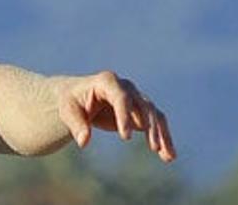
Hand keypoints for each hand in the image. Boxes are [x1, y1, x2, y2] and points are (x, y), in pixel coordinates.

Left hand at [56, 71, 176, 161]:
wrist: (79, 98)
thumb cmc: (71, 102)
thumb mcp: (68, 111)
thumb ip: (76, 124)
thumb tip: (84, 141)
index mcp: (106, 81)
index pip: (120, 98)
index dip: (125, 116)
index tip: (125, 138)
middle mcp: (126, 87)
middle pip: (143, 106)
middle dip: (150, 127)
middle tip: (153, 148)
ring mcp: (136, 97)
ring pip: (154, 115)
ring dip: (162, 134)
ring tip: (166, 156)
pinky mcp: (141, 110)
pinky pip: (157, 123)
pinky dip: (164, 138)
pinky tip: (169, 156)